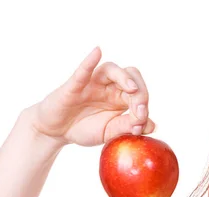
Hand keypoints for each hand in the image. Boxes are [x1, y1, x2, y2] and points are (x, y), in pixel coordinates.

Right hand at [29, 46, 155, 146]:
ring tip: (132, 89)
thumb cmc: (83, 128)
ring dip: (124, 78)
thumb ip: (127, 127)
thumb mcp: (108, 133)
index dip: (144, 107)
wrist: (56, 132)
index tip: (141, 124)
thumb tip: (152, 125)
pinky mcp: (74, 85)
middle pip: (130, 76)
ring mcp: (92, 83)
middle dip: (140, 93)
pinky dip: (89, 61)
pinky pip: (82, 71)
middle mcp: (109, 86)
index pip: (139, 94)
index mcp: (120, 97)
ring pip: (111, 69)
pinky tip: (97, 51)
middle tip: (140, 110)